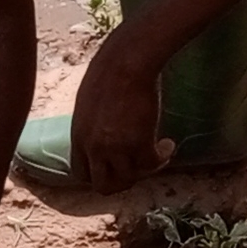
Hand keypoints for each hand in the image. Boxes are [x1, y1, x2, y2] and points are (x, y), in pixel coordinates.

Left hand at [65, 48, 158, 196]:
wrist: (126, 62)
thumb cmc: (108, 71)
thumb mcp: (88, 103)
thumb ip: (92, 125)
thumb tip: (102, 132)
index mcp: (78, 137)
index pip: (81, 173)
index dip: (99, 174)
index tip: (114, 167)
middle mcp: (94, 148)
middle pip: (104, 185)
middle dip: (122, 181)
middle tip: (137, 169)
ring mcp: (116, 148)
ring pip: (129, 179)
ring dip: (145, 170)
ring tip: (158, 155)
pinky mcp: (140, 144)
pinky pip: (152, 164)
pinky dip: (162, 158)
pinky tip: (168, 146)